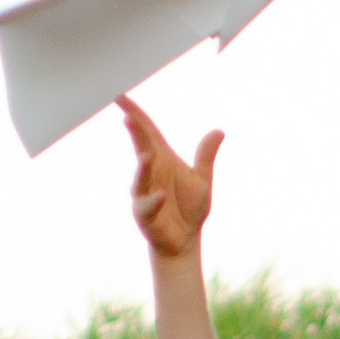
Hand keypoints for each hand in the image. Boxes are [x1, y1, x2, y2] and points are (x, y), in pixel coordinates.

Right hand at [118, 96, 221, 260]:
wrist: (185, 240)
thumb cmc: (190, 208)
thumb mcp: (202, 179)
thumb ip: (206, 156)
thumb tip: (219, 131)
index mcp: (163, 160)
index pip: (148, 132)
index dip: (135, 115)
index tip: (120, 97)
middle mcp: (151, 173)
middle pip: (141, 149)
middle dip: (135, 135)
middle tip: (128, 117)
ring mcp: (145, 193)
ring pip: (141, 178)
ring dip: (142, 168)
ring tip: (146, 155)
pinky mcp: (146, 214)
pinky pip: (148, 206)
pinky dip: (154, 200)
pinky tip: (161, 195)